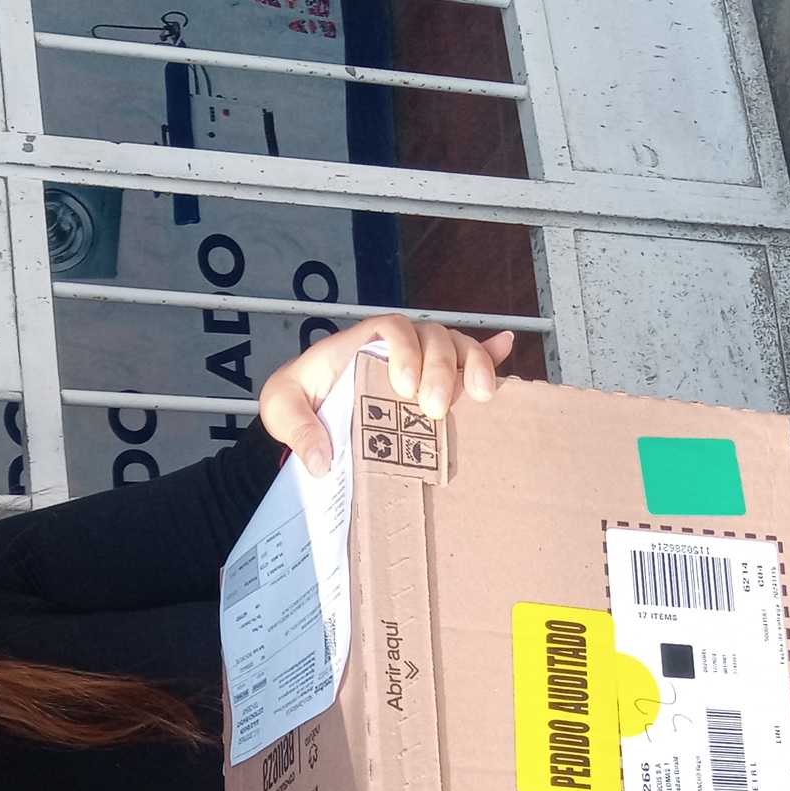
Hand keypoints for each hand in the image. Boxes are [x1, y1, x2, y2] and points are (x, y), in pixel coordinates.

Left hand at [258, 315, 515, 475]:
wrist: (310, 418)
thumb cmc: (300, 403)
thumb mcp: (280, 407)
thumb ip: (295, 427)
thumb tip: (321, 461)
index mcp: (361, 344)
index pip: (392, 329)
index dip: (406, 350)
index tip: (405, 388)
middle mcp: (398, 348)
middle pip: (432, 337)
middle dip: (441, 368)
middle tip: (434, 408)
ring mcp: (423, 364)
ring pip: (457, 348)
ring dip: (474, 365)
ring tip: (482, 395)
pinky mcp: (438, 384)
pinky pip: (470, 359)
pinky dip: (491, 354)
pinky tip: (509, 348)